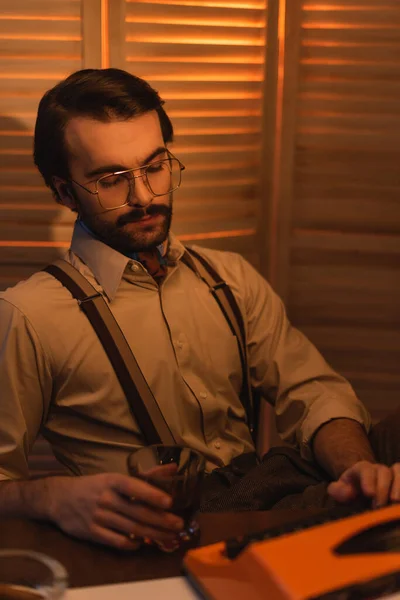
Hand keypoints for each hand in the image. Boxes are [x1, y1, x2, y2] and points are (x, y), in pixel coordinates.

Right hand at [46, 472, 183, 549]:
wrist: (60, 499)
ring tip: (170, 536)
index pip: (134, 487)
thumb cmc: (93, 486)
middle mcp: (106, 498)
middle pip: (137, 512)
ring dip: (153, 533)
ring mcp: (99, 517)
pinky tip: (144, 542)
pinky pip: (117, 541)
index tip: (170, 502)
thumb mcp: (115, 477)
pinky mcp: (92, 533)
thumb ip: (145, 476)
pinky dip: (132, 544)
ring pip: (131, 528)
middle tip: (179, 524)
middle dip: (161, 520)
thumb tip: (173, 468)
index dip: (152, 494)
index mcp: (112, 481)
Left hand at [328, 461, 399, 507]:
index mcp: (362, 469)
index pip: (366, 470)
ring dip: (399, 487)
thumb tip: (348, 492)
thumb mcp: (340, 491)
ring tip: (395, 503)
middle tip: (378, 506)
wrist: (362, 491)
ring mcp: (393, 475)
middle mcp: (379, 469)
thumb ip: (338, 491)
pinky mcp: (399, 481)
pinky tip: (399, 505)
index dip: (368, 481)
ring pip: (398, 473)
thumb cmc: (351, 492)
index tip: (369, 494)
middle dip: (382, 489)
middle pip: (384, 472)